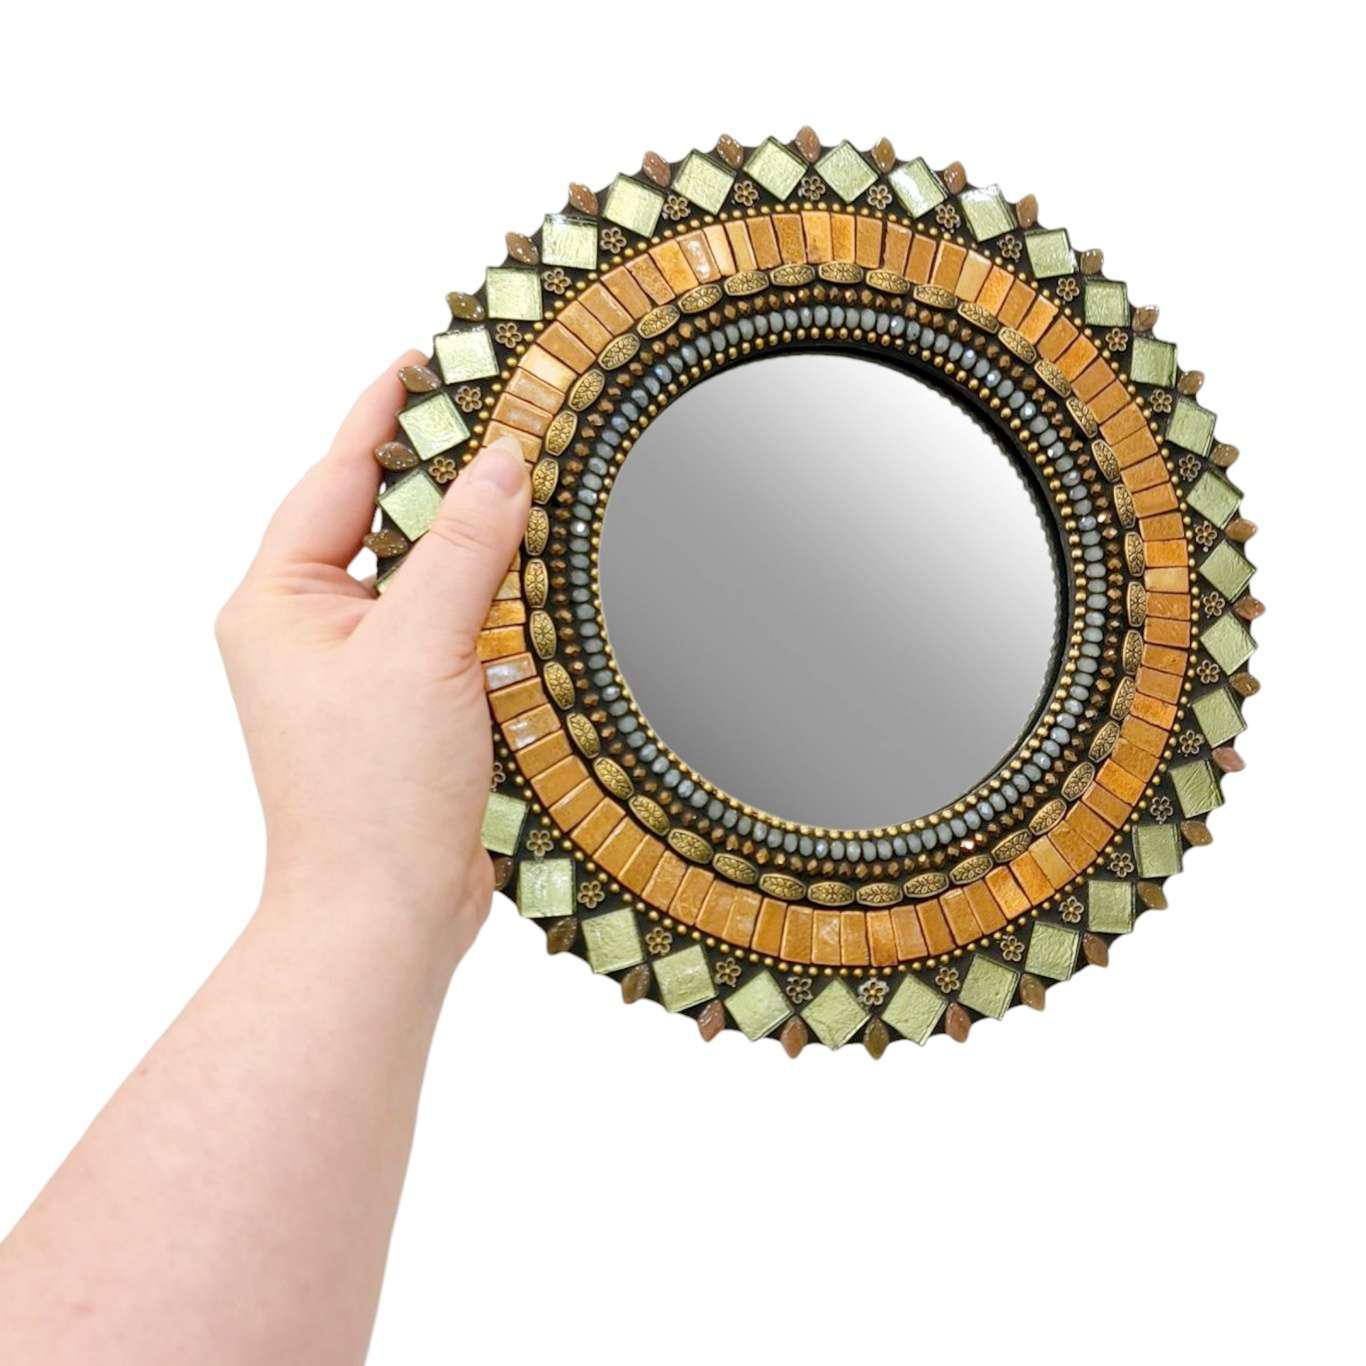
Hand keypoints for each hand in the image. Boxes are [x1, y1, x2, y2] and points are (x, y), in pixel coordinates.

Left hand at [216, 352, 529, 960]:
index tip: (427, 358)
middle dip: (440, 472)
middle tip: (501, 412)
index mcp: (280, 601)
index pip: (334, 478)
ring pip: (422, 576)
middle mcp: (311, 629)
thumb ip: (464, 547)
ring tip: (528, 480)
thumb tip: (505, 461)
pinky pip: (449, 628)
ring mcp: (359, 672)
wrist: (385, 915)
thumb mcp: (421, 647)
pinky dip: (489, 601)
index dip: (382, 415)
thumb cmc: (373, 793)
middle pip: (380, 520)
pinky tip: (535, 577)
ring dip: (472, 540)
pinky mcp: (407, 708)